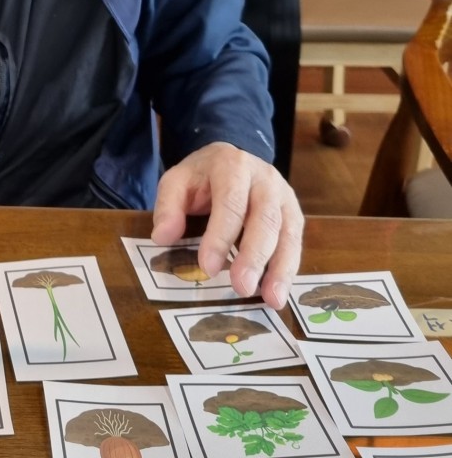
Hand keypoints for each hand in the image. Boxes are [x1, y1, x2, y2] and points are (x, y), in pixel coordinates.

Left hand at [152, 143, 303, 307]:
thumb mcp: (177, 181)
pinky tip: (278, 292)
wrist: (233, 158)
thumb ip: (168, 206)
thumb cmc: (203, 176)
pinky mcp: (294, 214)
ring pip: (287, 233)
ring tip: (271, 299)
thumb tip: (162, 237)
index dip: (220, 237)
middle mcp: (265, 179)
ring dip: (280, 269)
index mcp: (232, 166)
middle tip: (241, 287)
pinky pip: (295, 243)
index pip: (230, 203)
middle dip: (254, 256)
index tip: (207, 267)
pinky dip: (288, 269)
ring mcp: (284, 196)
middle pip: (264, 219)